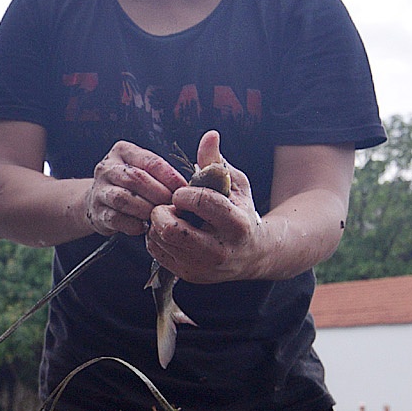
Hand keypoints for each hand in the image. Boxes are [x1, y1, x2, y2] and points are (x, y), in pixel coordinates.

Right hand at [81, 141, 187, 236]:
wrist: (97, 199)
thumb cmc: (131, 184)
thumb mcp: (143, 169)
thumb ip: (162, 173)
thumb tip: (189, 187)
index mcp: (123, 151)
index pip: (150, 161)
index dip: (169, 177)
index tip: (184, 189)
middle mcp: (107, 168)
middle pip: (135, 178)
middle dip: (158, 193)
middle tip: (173, 205)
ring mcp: (99, 190)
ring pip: (123, 198)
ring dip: (145, 209)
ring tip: (159, 216)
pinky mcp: (96, 212)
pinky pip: (116, 219)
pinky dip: (133, 224)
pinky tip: (144, 227)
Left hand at [147, 135, 266, 281]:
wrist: (254, 254)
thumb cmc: (242, 212)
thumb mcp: (235, 184)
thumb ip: (216, 162)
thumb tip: (209, 134)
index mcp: (237, 224)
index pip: (203, 203)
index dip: (185, 193)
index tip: (182, 192)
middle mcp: (221, 250)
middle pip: (172, 229)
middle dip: (163, 211)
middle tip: (168, 205)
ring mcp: (204, 267)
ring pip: (161, 241)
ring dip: (158, 223)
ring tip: (169, 215)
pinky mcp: (190, 276)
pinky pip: (158, 253)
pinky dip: (156, 238)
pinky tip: (169, 229)